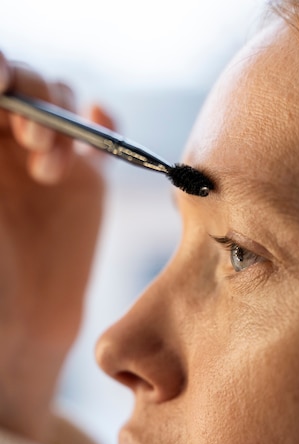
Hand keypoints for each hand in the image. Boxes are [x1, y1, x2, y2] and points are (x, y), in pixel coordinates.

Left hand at [0, 51, 110, 442]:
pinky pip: (99, 132)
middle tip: (30, 141)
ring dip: (61, 118)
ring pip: (61, 102)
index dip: (1, 72)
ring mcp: (47, 161)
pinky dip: (101, 120)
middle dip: (32, 102)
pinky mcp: (85, 181)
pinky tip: (98, 122)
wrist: (20, 329)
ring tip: (50, 168)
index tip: (1, 85)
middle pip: (27, 84)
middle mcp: (7, 145)